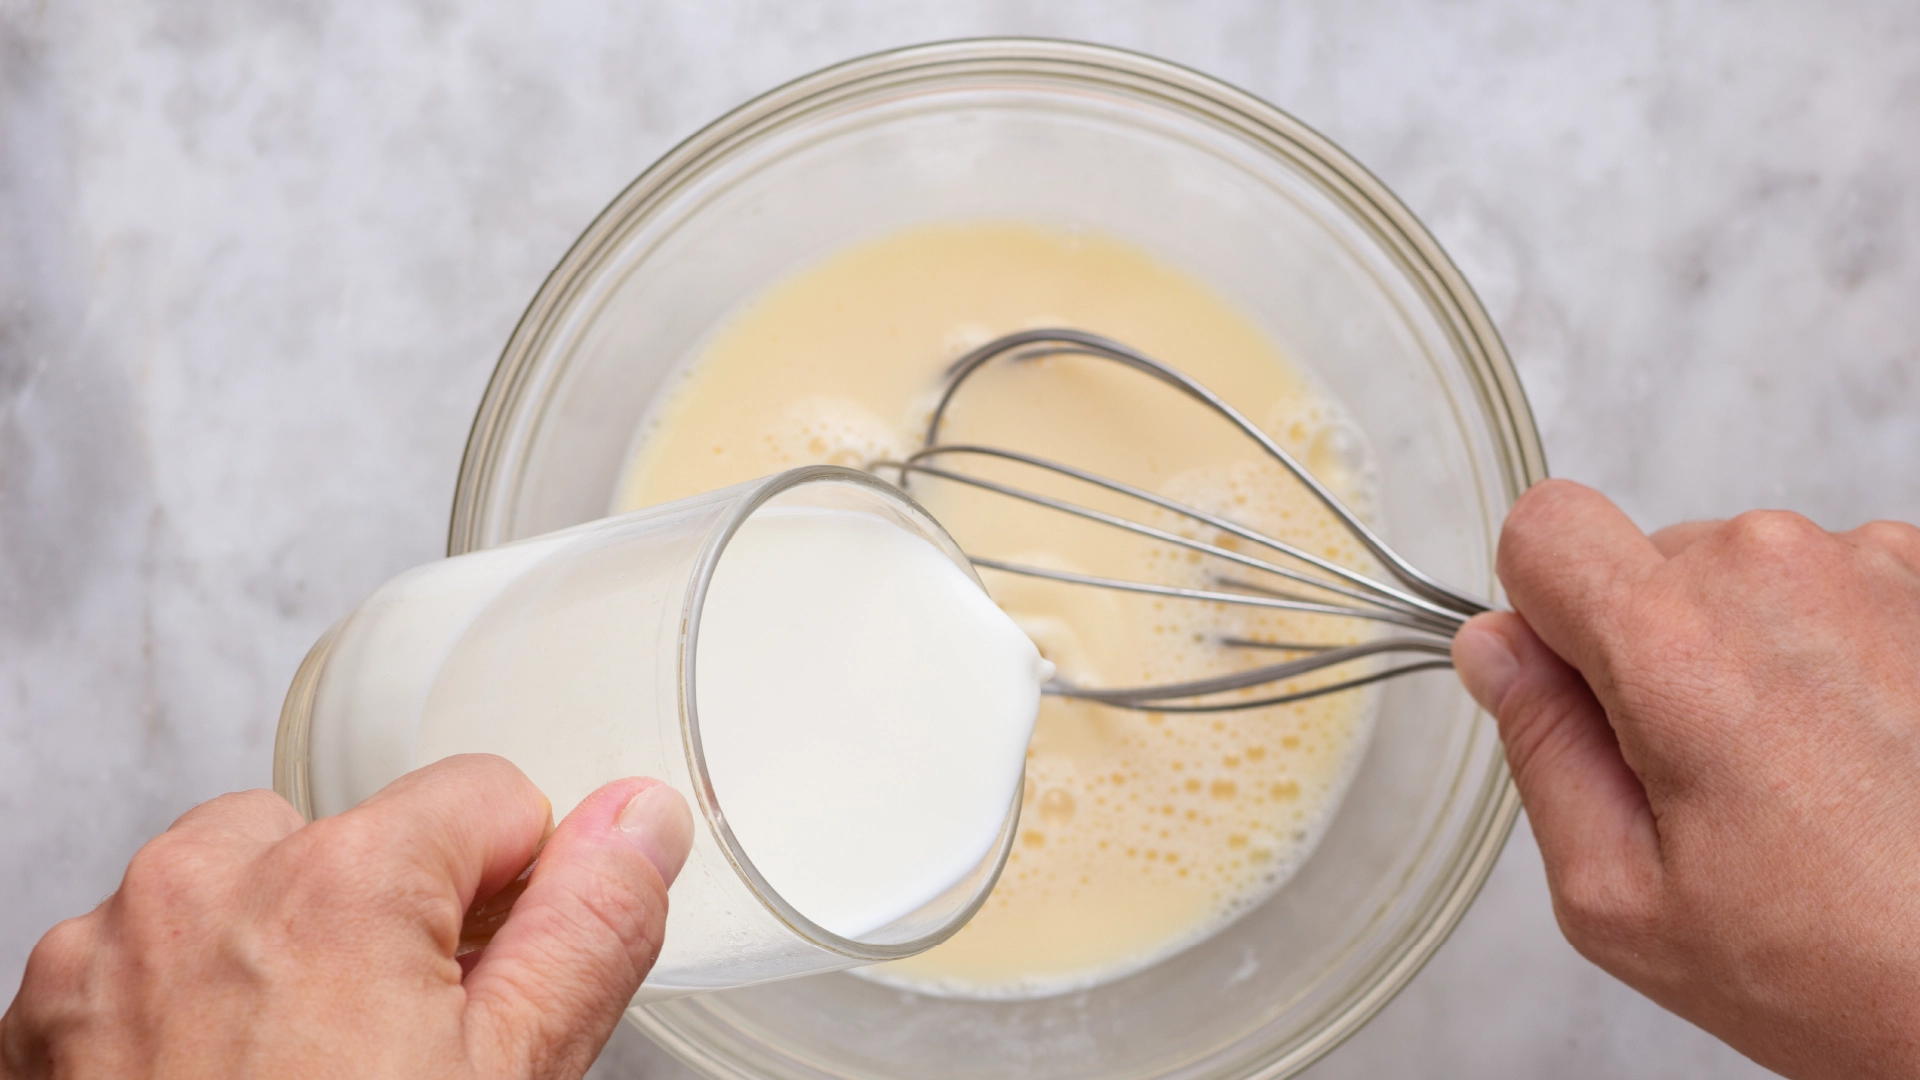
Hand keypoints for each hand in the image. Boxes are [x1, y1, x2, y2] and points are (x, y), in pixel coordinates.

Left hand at [0, 755, 693, 1079]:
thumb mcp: (511, 1079)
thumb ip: (588, 929)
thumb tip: (636, 823)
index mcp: (341, 880)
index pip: (487, 797)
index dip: (517, 897)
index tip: (492, 988)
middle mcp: (202, 886)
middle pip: (353, 840)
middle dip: (390, 924)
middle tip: (401, 1056)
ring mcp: (105, 955)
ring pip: (240, 892)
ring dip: (283, 956)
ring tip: (309, 1079)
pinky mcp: (44, 1021)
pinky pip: (149, 959)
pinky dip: (190, 1007)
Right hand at [1453, 479, 1919, 1078]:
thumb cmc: (1847, 965)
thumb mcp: (1622, 896)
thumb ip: (1540, 749)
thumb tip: (1497, 652)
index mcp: (1676, 644)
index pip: (1544, 528)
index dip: (1539, 606)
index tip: (1574, 684)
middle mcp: (1779, 573)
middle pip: (1648, 560)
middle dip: (1650, 650)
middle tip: (1708, 778)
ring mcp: (1878, 569)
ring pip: (1744, 577)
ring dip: (1750, 652)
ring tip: (1806, 776)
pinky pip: (1836, 588)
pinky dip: (1833, 654)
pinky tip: (1866, 751)